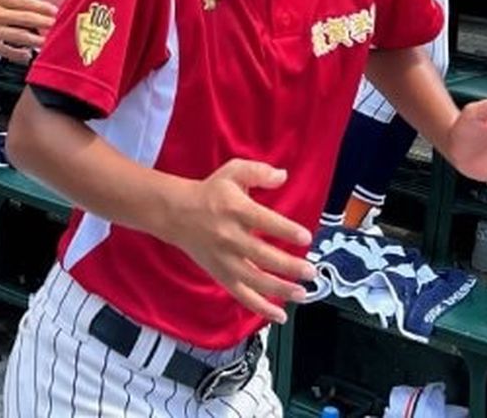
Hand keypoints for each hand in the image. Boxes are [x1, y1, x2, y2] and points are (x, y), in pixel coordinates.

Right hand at [0, 0, 59, 61]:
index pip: (23, 2)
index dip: (40, 7)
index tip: (53, 10)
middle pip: (24, 19)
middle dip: (42, 23)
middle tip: (54, 24)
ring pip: (17, 36)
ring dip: (33, 39)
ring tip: (45, 41)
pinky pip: (3, 50)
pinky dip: (15, 54)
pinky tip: (26, 56)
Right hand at [170, 160, 314, 322]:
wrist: (176, 212)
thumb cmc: (210, 192)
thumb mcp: (232, 172)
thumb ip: (259, 172)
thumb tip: (283, 176)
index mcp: (235, 209)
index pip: (264, 221)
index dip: (286, 231)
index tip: (305, 237)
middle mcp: (229, 236)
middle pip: (262, 255)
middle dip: (289, 266)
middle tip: (311, 271)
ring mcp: (224, 259)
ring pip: (254, 279)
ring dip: (281, 289)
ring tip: (303, 293)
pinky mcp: (220, 274)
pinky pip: (241, 295)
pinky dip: (261, 308)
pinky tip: (280, 315)